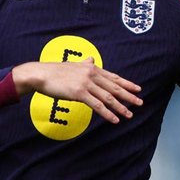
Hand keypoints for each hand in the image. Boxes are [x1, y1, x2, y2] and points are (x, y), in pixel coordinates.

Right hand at [13, 58, 142, 122]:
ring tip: (130, 115)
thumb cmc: (55, 71)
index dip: (127, 83)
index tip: (138, 89)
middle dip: (128, 96)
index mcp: (92, 68)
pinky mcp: (79, 93)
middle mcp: (92, 74)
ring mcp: (86, 83)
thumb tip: (91, 58)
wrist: (40, 74)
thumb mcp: (73, 65)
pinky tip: (115, 120)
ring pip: (108, 97)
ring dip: (120, 107)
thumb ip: (85, 64)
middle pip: (114, 87)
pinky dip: (107, 114)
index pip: (113, 77)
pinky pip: (97, 105)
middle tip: (140, 103)